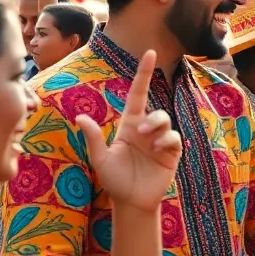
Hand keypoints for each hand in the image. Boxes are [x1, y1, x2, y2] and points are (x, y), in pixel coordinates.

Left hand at [77, 51, 180, 213]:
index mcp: (129, 126)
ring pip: (166, 121)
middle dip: (152, 118)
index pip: (138, 94)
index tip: (149, 53)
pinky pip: (175, 138)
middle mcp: (146, 131)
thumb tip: (79, 116)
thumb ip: (93, 138)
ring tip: (150, 142)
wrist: (131, 202)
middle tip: (142, 132)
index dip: (143, 74)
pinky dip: (168, 141)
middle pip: (155, 111)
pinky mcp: (172, 154)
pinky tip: (159, 151)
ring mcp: (160, 142)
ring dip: (158, 127)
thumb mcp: (101, 159)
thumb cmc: (115, 180)